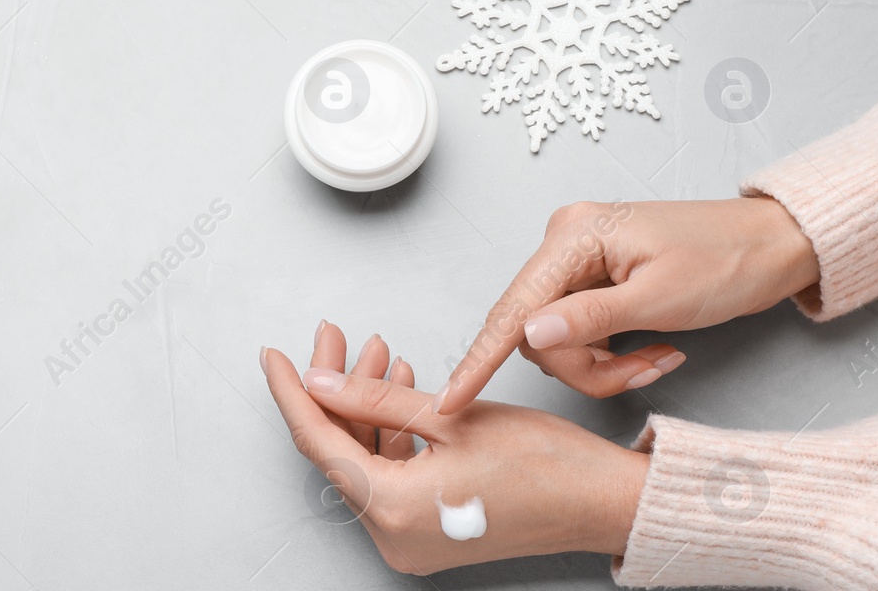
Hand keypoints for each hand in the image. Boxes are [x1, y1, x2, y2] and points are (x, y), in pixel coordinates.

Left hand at [260, 324, 648, 573]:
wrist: (604, 503)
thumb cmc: (547, 464)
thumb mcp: (451, 415)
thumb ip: (375, 397)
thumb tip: (319, 382)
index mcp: (391, 509)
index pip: (318, 441)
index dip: (292, 392)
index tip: (274, 356)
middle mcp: (392, 535)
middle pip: (340, 449)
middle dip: (336, 388)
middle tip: (336, 338)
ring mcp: (409, 539)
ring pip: (367, 459)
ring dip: (368, 406)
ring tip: (380, 352)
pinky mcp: (428, 532)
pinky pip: (392, 477)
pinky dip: (392, 434)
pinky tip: (400, 388)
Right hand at [437, 198, 819, 413]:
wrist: (777, 243)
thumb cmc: (730, 261)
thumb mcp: (661, 297)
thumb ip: (589, 319)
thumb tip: (529, 337)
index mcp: (573, 236)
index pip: (512, 310)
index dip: (480, 361)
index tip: (450, 401)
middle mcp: (564, 241)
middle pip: (535, 333)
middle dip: (584, 365)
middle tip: (643, 369)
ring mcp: (577, 260)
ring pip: (557, 340)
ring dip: (602, 363)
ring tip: (656, 355)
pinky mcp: (593, 278)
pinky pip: (578, 331)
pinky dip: (610, 352)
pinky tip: (652, 345)